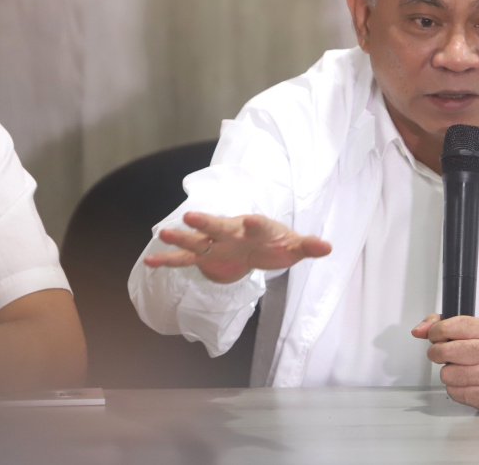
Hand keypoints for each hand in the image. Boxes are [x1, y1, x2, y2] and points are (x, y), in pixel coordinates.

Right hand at [143, 211, 331, 283]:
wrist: (259, 246)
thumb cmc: (276, 243)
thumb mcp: (294, 247)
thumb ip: (308, 246)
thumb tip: (327, 247)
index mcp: (257, 228)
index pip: (258, 225)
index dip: (255, 223)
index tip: (250, 220)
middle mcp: (233, 232)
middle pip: (220, 226)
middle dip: (207, 222)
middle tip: (191, 215)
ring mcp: (217, 243)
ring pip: (197, 239)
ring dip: (181, 237)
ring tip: (163, 233)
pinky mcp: (205, 256)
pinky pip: (185, 259)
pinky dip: (169, 260)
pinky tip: (151, 261)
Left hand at [412, 314, 478, 409]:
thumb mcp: (475, 328)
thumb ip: (444, 324)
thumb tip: (419, 330)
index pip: (447, 328)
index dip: (434, 332)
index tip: (436, 336)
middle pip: (442, 351)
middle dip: (437, 352)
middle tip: (444, 352)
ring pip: (445, 374)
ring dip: (448, 371)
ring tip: (461, 367)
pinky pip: (452, 391)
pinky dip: (455, 386)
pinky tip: (467, 380)